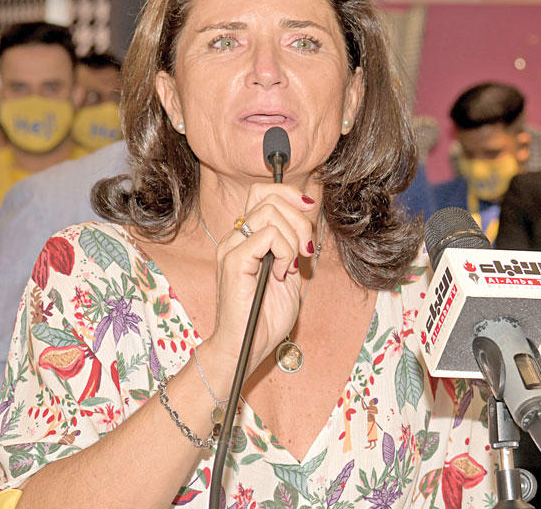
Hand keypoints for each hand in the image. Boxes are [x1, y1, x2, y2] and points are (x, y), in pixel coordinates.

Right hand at [210, 184, 316, 373]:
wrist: (245, 348)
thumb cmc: (265, 318)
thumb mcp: (289, 273)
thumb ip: (293, 245)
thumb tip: (306, 217)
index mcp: (245, 238)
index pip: (262, 193)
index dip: (289, 193)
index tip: (309, 210)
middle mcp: (234, 238)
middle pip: (270, 198)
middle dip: (299, 220)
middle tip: (305, 251)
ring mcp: (231, 248)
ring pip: (270, 213)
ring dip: (293, 238)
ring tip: (291, 266)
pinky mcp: (234, 261)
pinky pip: (267, 236)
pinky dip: (284, 251)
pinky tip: (281, 273)